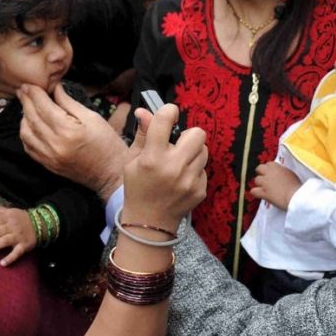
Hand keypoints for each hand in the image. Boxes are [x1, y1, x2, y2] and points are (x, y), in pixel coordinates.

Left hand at [0, 204, 36, 266]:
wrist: (42, 223)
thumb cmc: (22, 218)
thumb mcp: (10, 211)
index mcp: (8, 217)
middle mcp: (12, 226)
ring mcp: (19, 236)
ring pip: (4, 241)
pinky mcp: (24, 245)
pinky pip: (17, 252)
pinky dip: (10, 258)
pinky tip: (2, 263)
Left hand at [18, 83, 127, 200]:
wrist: (110, 173)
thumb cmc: (106, 143)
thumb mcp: (93, 118)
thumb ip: (70, 103)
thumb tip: (55, 89)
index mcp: (67, 130)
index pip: (43, 107)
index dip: (34, 94)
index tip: (30, 84)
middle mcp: (54, 144)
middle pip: (32, 118)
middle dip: (26, 101)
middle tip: (23, 90)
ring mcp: (49, 156)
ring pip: (26, 133)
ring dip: (23, 117)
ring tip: (27, 106)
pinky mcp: (47, 164)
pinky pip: (29, 147)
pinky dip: (25, 134)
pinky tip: (29, 125)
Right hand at [125, 105, 206, 230]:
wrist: (149, 224)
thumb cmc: (137, 188)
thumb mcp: (132, 161)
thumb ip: (143, 135)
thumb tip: (144, 110)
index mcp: (152, 158)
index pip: (165, 120)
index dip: (169, 111)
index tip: (169, 115)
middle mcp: (173, 167)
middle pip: (197, 133)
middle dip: (188, 135)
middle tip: (178, 145)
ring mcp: (190, 180)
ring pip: (204, 150)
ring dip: (193, 152)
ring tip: (180, 163)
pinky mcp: (200, 190)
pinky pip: (204, 169)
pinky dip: (195, 170)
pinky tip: (182, 180)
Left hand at [250, 162, 300, 209]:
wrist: (296, 196)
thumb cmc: (297, 186)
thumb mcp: (291, 174)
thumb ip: (283, 172)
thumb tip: (280, 175)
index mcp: (277, 166)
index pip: (268, 164)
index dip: (269, 169)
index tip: (272, 173)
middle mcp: (269, 172)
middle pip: (259, 168)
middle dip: (261, 173)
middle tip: (265, 179)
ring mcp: (265, 182)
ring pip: (256, 180)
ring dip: (260, 184)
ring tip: (265, 189)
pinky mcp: (263, 192)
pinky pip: (253, 191)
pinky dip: (256, 193)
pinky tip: (260, 195)